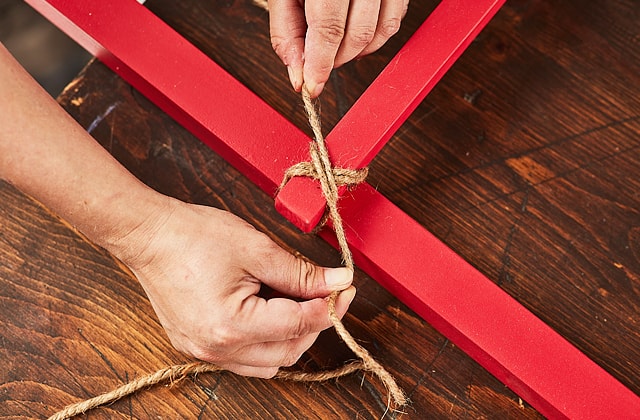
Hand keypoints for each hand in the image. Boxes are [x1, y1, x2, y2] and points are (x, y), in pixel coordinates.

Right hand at [117, 197, 354, 377]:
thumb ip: (301, 272)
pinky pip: (244, 358)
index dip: (329, 307)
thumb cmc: (194, 236)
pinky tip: (273, 314)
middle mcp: (216, 349)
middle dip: (315, 325)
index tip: (345, 289)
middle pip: (287, 352)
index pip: (298, 325)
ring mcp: (203, 352)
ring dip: (292, 338)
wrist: (149, 235)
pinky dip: (267, 341)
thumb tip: (337, 281)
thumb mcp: (256, 249)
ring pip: (268, 363)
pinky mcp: (197, 347)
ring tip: (301, 303)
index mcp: (231, 326)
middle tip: (329, 294)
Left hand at [269, 0, 409, 96]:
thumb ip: (287, 31)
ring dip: (357, 51)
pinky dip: (376, 36)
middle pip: (358, 34)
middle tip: (318, 64)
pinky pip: (395, 19)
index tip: (312, 86)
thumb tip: (297, 72)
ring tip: (335, 48)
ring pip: (381, 31)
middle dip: (336, 59)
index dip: (320, 63)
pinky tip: (356, 33)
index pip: (329, 27)